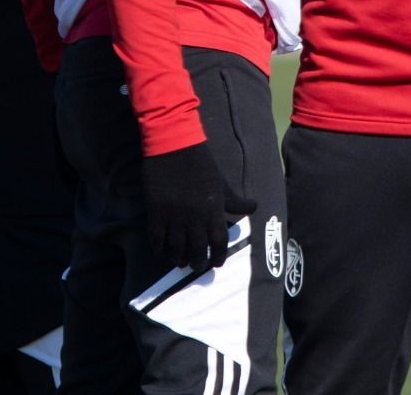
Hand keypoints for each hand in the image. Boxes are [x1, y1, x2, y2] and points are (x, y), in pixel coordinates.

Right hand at [142, 143, 255, 271]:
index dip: (218, 256)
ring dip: (179, 259)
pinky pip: (157, 240)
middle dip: (198, 262)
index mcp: (213, 210)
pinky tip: (161, 254)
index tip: (216, 263)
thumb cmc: (201, 163)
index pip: (219, 242)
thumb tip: (254, 207)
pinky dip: (159, 251)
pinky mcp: (156, 213)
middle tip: (196, 266)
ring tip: (180, 262)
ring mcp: (174, 217)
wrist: (174, 145)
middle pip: (197, 250)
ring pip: (176, 248)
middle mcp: (195, 218)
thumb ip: (235, 200)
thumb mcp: (221, 182)